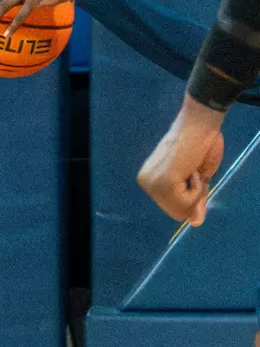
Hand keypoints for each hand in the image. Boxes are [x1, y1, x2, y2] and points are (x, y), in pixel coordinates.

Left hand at [137, 96, 225, 225]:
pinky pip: (188, 202)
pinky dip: (198, 188)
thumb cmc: (201, 144)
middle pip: (176, 212)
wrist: (200, 123)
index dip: (189, 196)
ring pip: (182, 210)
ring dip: (196, 191)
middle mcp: (145, 183)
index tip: (191, 172)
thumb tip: (196, 223)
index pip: (172, 206)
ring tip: (191, 168)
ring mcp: (152, 184)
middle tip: (192, 170)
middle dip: (192, 196)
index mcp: (149, 180)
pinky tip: (192, 169)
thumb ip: (194, 201)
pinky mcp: (164, 183)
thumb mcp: (198, 178)